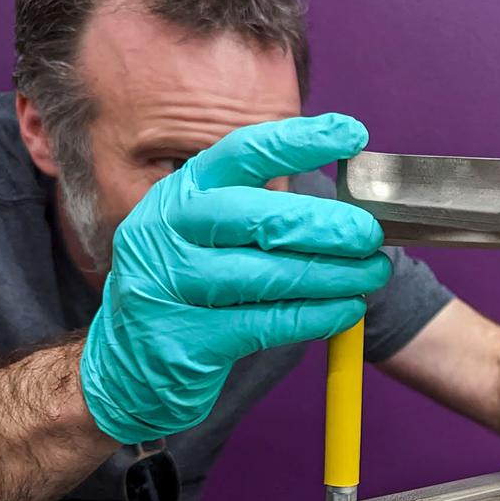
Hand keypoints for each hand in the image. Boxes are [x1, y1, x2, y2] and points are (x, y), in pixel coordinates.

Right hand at [80, 113, 389, 443]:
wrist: (126, 367)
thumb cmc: (188, 291)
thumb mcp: (206, 238)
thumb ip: (262, 217)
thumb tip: (348, 208)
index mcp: (180, 195)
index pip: (241, 153)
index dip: (299, 141)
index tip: (351, 133)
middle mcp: (166, 232)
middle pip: (259, 218)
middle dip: (326, 224)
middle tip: (371, 233)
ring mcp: (171, 286)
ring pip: (268, 275)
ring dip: (333, 275)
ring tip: (373, 274)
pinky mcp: (187, 339)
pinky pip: (268, 323)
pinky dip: (317, 316)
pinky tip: (347, 310)